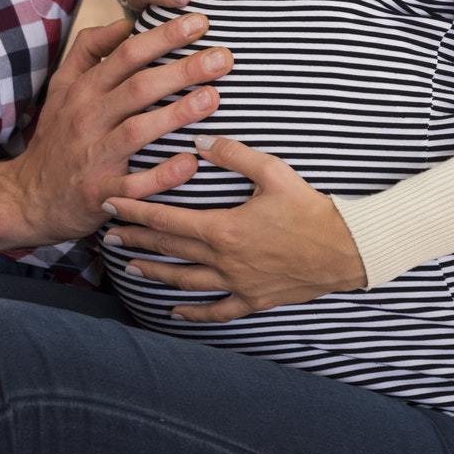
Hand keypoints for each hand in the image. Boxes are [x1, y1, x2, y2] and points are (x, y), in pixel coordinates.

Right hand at [10, 16, 229, 242]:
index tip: (200, 22)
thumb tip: (125, 23)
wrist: (29, 197)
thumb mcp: (62, 86)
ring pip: (137, 131)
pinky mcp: (100, 194)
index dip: (163, 36)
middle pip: (138, 87)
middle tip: (223, 57)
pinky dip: (161, 176)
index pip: (127, 55)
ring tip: (213, 98)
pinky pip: (133, 186)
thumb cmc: (58, 136)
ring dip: (176, 114)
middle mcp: (88, 118)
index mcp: (84, 90)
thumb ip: (89, 49)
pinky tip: (190, 163)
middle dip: (182, 70)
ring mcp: (93, 157)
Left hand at [101, 135, 367, 322]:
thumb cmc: (310, 208)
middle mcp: (223, 260)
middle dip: (136, 240)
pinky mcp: (252, 300)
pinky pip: (216, 310)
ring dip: (155, 272)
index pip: (166, 219)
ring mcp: (236, 284)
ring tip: (131, 266)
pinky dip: (193, 312)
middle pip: (168, 249)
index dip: (135, 211)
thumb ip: (232, 155)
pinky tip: (175, 311)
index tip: (110, 204)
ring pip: (184, 281)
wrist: (345, 249)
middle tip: (109, 235)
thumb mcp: (272, 172)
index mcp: (222, 228)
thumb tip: (198, 141)